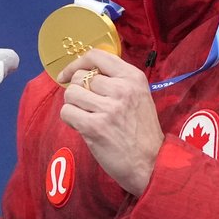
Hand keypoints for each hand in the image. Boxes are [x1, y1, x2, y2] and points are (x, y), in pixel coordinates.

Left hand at [56, 49, 163, 194]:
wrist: (151, 163)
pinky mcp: (95, 126)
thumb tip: (85, 74)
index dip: (77, 64)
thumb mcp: (139, 97)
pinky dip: (70, 120)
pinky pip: (67, 112)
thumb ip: (116, 81)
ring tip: (86, 117)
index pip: (96, 55)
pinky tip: (83, 127)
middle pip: (80, 77)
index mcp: (133, 77)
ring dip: (73, 106)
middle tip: (87, 107)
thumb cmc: (142, 132)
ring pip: (71, 94)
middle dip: (78, 92)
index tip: (67, 75)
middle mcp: (121, 88)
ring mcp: (108, 108)